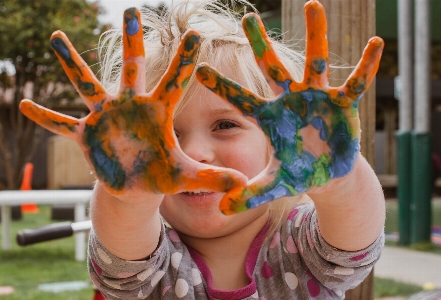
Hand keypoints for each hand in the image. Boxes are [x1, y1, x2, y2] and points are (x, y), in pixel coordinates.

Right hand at [20, 8, 245, 198]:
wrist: (136, 185)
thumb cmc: (161, 174)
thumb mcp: (185, 176)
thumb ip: (211, 177)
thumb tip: (241, 184)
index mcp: (158, 112)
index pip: (175, 82)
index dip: (184, 60)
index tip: (195, 33)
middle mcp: (131, 106)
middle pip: (131, 68)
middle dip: (131, 41)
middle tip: (131, 10)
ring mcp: (106, 117)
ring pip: (87, 85)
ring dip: (72, 64)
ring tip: (57, 37)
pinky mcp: (87, 135)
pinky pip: (62, 124)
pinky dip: (45, 117)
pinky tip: (23, 105)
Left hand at [196, 0, 382, 213]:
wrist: (327, 173)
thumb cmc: (298, 173)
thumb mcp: (273, 185)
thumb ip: (248, 195)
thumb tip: (220, 211)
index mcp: (270, 118)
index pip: (240, 99)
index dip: (221, 85)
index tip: (197, 67)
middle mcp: (290, 101)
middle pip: (272, 69)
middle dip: (261, 44)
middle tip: (248, 17)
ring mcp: (316, 99)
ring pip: (315, 62)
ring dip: (316, 35)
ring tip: (312, 4)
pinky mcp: (342, 104)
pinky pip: (354, 82)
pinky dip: (365, 66)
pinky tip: (376, 44)